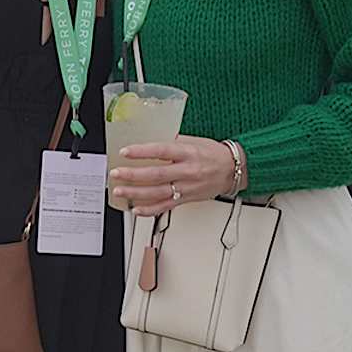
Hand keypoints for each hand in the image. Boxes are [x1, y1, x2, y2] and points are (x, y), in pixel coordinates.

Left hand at [110, 137, 236, 216]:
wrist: (234, 170)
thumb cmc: (215, 154)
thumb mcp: (195, 142)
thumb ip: (173, 142)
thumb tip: (151, 141)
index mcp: (188, 153)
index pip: (161, 151)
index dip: (142, 152)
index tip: (125, 152)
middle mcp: (187, 171)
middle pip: (156, 174)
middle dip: (133, 175)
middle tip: (116, 173)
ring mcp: (186, 188)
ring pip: (157, 193)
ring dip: (136, 193)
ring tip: (120, 191)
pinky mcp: (186, 199)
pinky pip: (166, 207)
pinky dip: (150, 210)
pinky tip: (137, 209)